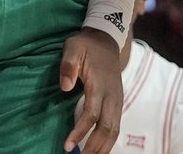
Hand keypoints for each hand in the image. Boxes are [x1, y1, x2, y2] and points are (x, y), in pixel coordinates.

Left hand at [60, 28, 122, 153]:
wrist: (107, 40)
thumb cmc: (86, 45)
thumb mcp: (73, 47)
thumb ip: (68, 65)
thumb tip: (65, 87)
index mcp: (100, 84)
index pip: (92, 114)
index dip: (80, 131)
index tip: (67, 146)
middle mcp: (112, 95)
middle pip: (107, 128)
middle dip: (93, 147)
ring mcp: (117, 100)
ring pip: (114, 131)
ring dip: (102, 148)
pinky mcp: (117, 103)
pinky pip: (115, 127)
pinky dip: (108, 142)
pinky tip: (98, 150)